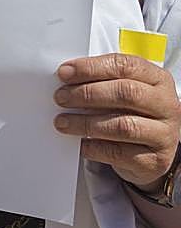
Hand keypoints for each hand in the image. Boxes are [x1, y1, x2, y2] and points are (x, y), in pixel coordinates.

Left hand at [54, 53, 180, 188]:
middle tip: (60, 97)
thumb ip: (102, 80)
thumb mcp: (123, 91)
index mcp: (158, 80)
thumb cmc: (132, 113)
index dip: (92, 67)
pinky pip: (119, 153)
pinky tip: (80, 143)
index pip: (126, 66)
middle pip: (126, 93)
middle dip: (87, 94)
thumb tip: (65, 78)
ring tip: (62, 122)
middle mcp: (166, 105)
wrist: (152, 152)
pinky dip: (94, 147)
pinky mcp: (154, 161)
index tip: (64, 73)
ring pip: (123, 126)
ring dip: (86, 123)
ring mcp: (164, 134)